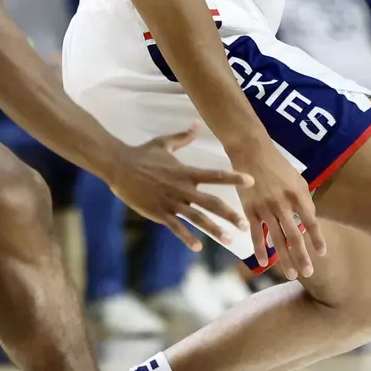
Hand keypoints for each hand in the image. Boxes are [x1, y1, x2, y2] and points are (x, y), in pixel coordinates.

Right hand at [107, 126, 254, 252]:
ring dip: (215, 230)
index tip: (251, 182)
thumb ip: (183, 137)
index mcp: (186, 172)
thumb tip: (196, 124)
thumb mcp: (164, 142)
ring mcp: (171, 202)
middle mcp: (182, 188)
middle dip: (230, 214)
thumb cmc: (142, 154)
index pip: (215, 175)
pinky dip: (187, 238)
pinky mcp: (159, 212)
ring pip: (197, 218)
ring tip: (229, 240)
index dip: (234, 178)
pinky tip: (198, 247)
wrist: (119, 165)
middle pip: (211, 202)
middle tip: (245, 225)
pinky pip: (176, 227)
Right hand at [232, 139, 324, 278]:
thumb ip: (305, 200)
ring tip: (291, 274)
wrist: (252, 153)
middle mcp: (283, 204)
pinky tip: (264, 263)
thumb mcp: (297, 180)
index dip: (317, 239)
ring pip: (277, 239)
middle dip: (302, 256)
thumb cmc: (277, 166)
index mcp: (298, 195)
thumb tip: (309, 221)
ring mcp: (265, 209)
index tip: (322, 254)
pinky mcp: (250, 210)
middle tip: (308, 273)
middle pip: (294, 236)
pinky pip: (256, 234)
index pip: (311, 222)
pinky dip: (260, 250)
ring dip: (285, 259)